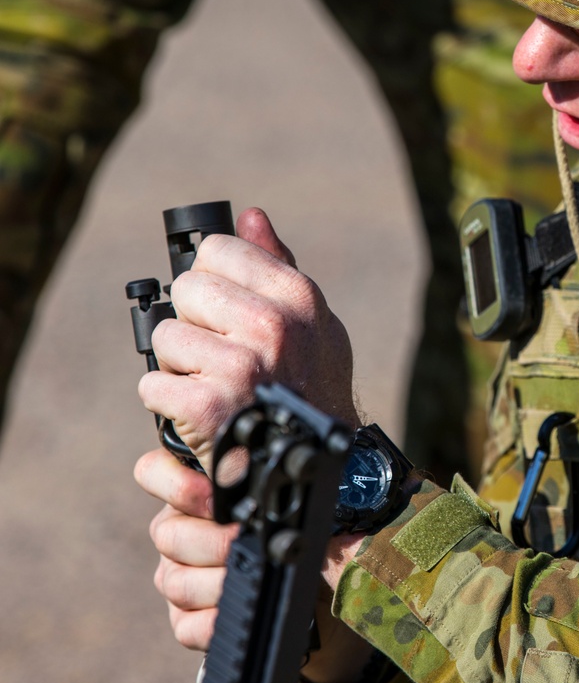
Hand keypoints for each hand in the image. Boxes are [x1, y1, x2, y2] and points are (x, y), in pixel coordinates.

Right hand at [137, 445, 372, 682]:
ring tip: (256, 575)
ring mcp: (182, 573)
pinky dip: (214, 623)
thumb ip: (267, 465)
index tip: (216, 498)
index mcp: (200, 486)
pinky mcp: (190, 618)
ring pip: (174, 581)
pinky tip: (243, 609)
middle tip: (248, 542)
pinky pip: (185, 625)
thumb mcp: (301, 483)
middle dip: (214, 541)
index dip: (177, 485)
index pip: (153, 472)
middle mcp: (183, 527)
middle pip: (166, 534)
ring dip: (217, 582)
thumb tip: (257, 448)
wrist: (330, 583)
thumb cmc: (318, 523)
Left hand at [139, 207, 359, 472]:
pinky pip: (153, 384)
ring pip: (165, 338)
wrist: (321, 467)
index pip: (218, 251)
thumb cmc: (312, 388)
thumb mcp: (313, 322)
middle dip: (194, 324)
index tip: (226, 313)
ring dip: (179, 367)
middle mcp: (271, 325)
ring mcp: (240, 365)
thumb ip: (279, 264)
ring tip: (213, 386)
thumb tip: (249, 214)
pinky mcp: (207, 405)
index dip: (214, 283)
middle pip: (186, 290)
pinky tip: (199, 415)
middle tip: (220, 356)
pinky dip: (166, 404)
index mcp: (297, 297)